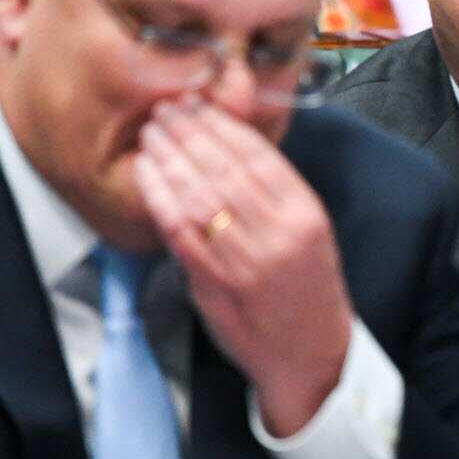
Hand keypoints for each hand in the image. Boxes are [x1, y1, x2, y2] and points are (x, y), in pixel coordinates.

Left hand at [134, 94, 352, 436]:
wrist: (311, 357)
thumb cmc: (309, 289)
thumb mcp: (309, 231)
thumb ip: (273, 193)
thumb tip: (223, 146)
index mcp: (305, 215)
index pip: (258, 155)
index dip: (222, 123)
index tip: (198, 102)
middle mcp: (278, 234)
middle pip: (224, 169)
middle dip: (189, 132)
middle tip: (165, 109)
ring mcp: (245, 261)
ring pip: (199, 195)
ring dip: (169, 158)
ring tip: (151, 133)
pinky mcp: (216, 284)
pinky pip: (180, 233)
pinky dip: (160, 198)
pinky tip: (147, 175)